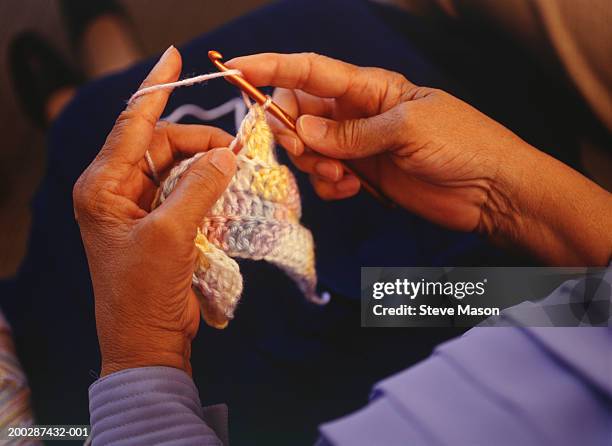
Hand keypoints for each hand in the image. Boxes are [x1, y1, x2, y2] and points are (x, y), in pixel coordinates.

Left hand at [73, 46, 235, 375]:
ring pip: (175, 166)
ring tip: (234, 167)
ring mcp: (137, 207)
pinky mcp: (158, 222)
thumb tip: (226, 153)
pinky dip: (205, 184)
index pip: (131, 125)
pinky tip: (225, 184)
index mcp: (102, 187)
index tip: (174, 57)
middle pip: (158, 144)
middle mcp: (115, 190)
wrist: (147, 340)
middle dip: (195, 140)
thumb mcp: (171, 234)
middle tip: (233, 148)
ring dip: (204, 163)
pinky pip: (183, 188)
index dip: (155, 89)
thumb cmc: (145, 291)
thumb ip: (199, 187)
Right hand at [228, 53, 611, 264]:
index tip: (235, 68)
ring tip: (345, 177)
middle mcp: (357, 113)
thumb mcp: (407, 129)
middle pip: (299, 111)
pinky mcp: (363, 174)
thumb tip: (303, 128)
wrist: (492, 191)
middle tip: (306, 151)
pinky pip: (326, 176)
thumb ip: (352, 132)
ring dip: (314, 164)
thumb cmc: (463, 145)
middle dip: (292, 132)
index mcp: (369, 87)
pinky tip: (351, 189)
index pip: (310, 70)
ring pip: (309, 148)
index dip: (271, 66)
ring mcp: (358, 145)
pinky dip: (328, 185)